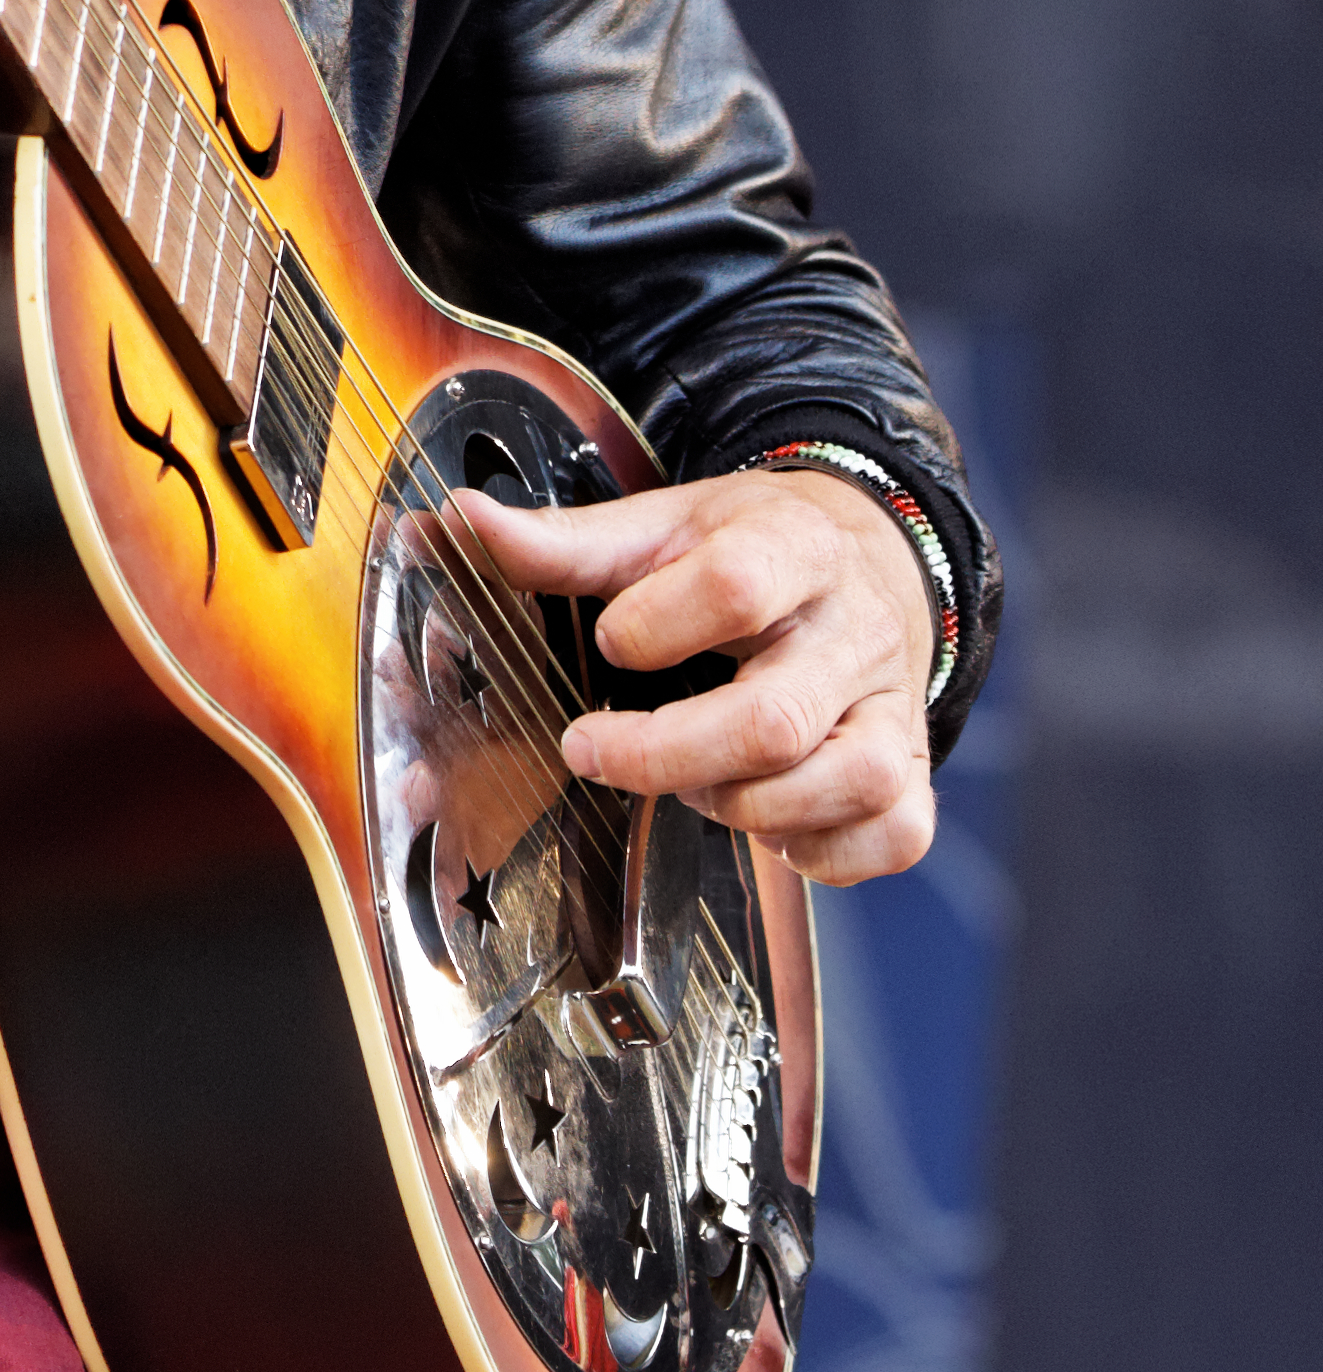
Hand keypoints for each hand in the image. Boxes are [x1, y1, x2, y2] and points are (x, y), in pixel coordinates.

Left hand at [452, 468, 939, 888]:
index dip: (656, 625)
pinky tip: (768, 821)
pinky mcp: (913, 766)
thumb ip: (563, 542)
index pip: (737, 586)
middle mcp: (853, 632)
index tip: (610, 643)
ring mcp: (893, 706)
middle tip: (592, 749)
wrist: (869, 555)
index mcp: (792, 549)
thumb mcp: (664, 525)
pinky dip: (821, 850)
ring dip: (742, 806)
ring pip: (843, 783)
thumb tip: (457, 522)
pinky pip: (893, 834)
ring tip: (689, 782)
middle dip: (665, 754)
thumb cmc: (753, 547)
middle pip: (773, 718)